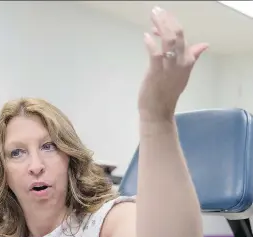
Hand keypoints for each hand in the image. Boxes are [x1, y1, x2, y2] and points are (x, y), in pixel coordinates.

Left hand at [137, 6, 207, 120]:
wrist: (158, 111)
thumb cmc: (167, 92)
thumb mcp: (183, 73)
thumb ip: (192, 57)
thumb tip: (204, 45)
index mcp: (187, 61)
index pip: (183, 37)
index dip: (172, 26)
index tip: (160, 20)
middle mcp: (180, 63)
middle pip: (177, 35)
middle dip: (167, 20)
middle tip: (157, 10)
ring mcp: (168, 68)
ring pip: (169, 41)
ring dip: (160, 26)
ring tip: (153, 17)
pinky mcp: (156, 73)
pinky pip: (156, 54)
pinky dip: (151, 43)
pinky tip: (146, 36)